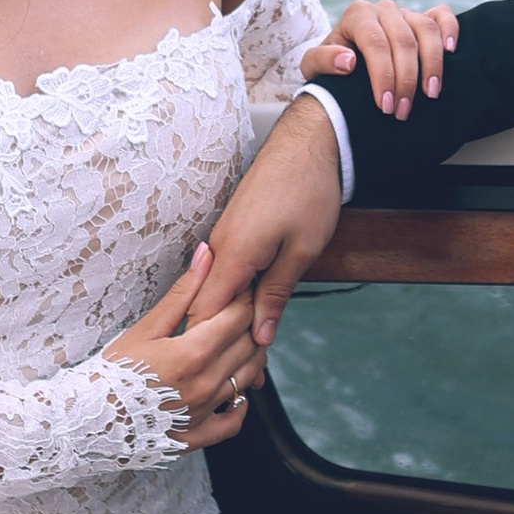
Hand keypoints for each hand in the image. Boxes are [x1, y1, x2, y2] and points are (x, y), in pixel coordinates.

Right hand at [102, 242, 262, 447]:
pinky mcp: (196, 436)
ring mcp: (203, 413)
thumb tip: (206, 255)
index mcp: (193, 354)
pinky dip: (240, 405)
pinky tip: (231, 390)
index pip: (240, 316)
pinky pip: (233, 422)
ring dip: (250, 357)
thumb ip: (183, 291)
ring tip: (235, 342)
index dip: (245, 296)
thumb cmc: (112, 371)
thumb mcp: (145, 327)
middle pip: (250, 345)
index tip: (239, 287)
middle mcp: (205, 384)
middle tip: (240, 310)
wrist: (88, 420)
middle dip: (251, 322)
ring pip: (249, 379)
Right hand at [202, 93, 344, 353]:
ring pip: (219, 288)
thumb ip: (276, 293)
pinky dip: (240, 294)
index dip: (214, 344)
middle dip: (227, 338)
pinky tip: (257, 309)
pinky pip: (228, 271)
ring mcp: (225, 237)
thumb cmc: (307, 191)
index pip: (206, 312)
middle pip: (210, 304)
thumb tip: (260, 334)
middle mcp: (220, 246)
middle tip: (255, 371)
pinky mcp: (234, 230)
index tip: (234, 371)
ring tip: (258, 350)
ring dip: (235, 318)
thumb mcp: (301, 250)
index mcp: (233, 254)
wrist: (307, 142)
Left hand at [301, 0, 458, 119]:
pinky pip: (443, 16)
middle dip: (406, 80)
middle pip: (403, 41)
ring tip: (430, 94)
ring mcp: (406, 12)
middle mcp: (383, 9)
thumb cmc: (332, 66)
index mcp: (357, 15)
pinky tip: (451, 52)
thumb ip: (322, 61)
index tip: (386, 106)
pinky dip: (450, 30)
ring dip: (432, 64)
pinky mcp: (424, 18)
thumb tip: (349, 61)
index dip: (383, 75)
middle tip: (403, 111)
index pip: (375, 43)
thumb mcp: (314, 67)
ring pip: (426, 29)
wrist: (346, 64)